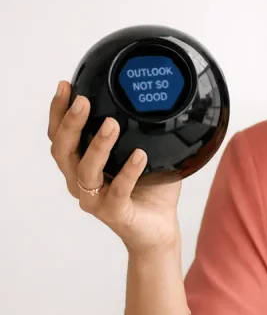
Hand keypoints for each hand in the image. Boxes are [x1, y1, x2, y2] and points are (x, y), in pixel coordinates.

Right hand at [49, 81, 182, 255]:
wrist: (159, 228)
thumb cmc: (148, 189)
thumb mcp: (142, 152)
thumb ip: (139, 129)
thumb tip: (153, 94)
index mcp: (80, 164)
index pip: (60, 135)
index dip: (58, 112)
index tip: (66, 86)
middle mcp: (80, 181)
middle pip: (63, 150)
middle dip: (70, 124)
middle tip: (83, 102)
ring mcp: (94, 199)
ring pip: (86, 171)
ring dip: (97, 146)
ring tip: (112, 124)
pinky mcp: (114, 214)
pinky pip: (117, 191)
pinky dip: (128, 172)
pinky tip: (139, 156)